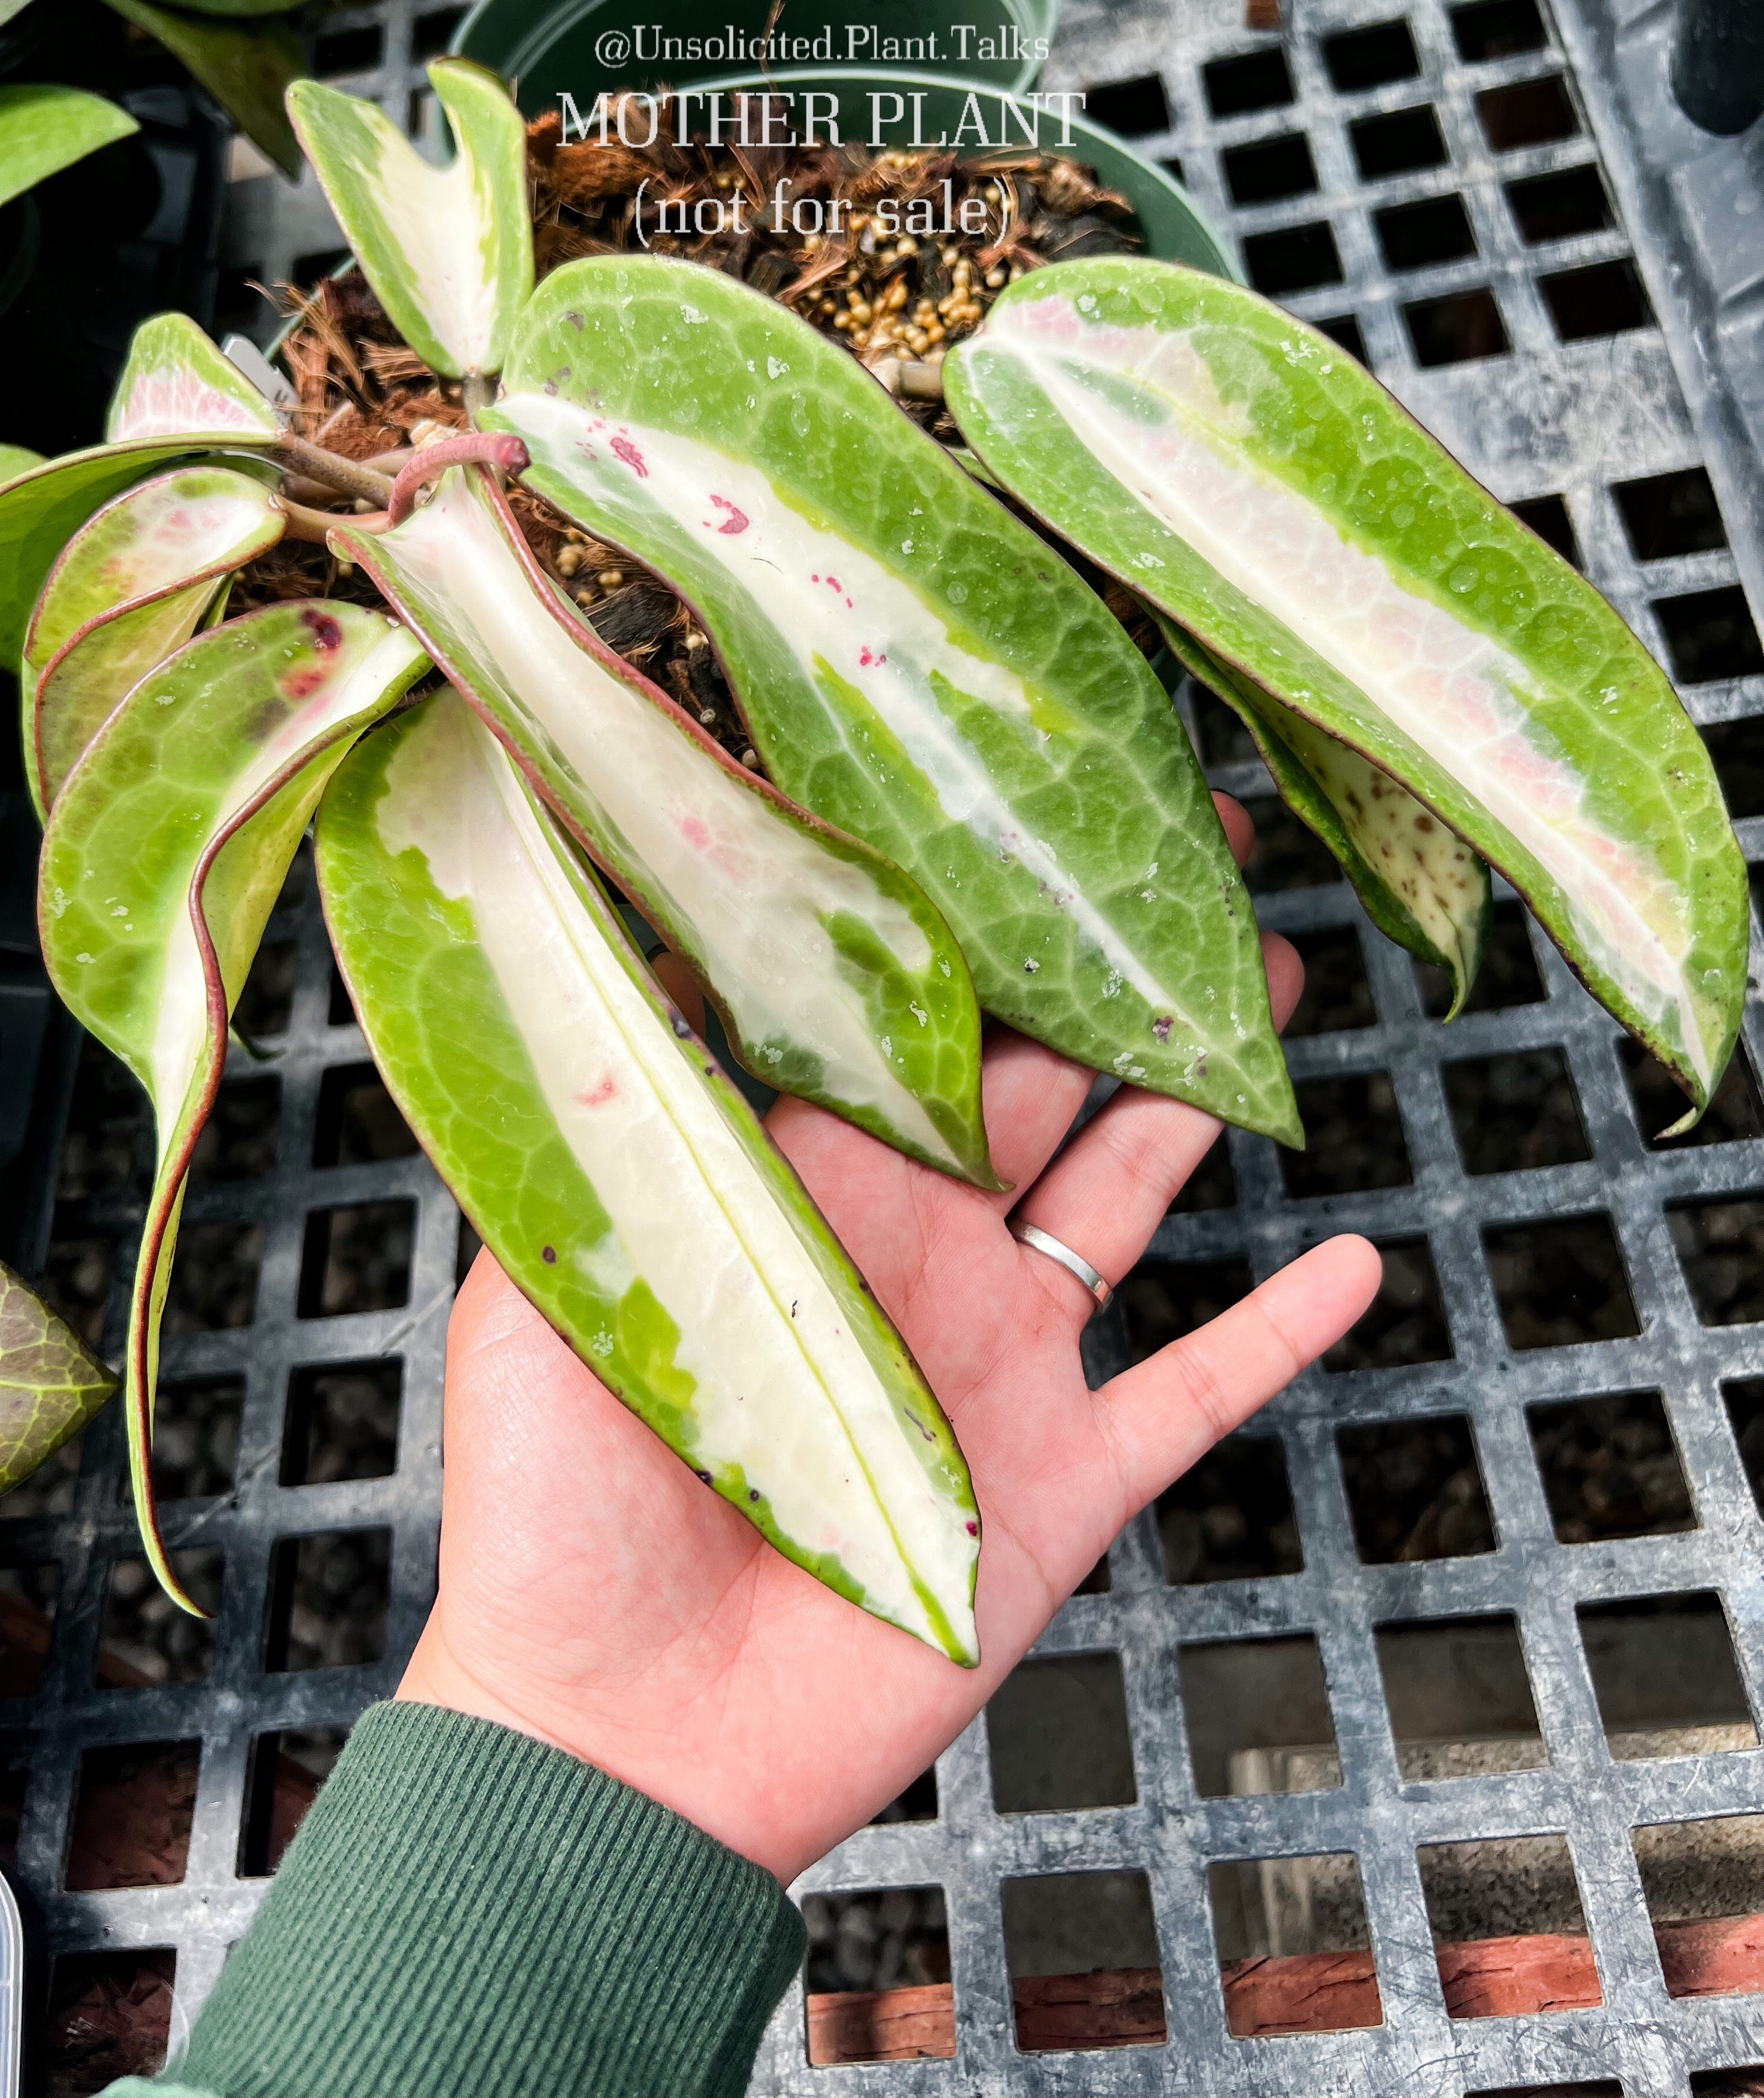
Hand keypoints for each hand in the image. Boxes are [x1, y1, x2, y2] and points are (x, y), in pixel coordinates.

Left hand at [397, 797, 1380, 1882]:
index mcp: (804, 1197)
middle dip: (1112, 975)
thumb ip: (614, 1136)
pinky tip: (1354, 1261)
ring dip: (1205, 1099)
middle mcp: (917, 1256)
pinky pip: (1195, 1391)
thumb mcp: (550, 1290)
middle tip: (1195, 864)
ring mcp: (1000, 1366)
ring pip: (1131, 1194)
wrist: (616, 1747)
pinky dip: (1278, 1333)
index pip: (909, 1028)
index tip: (1027, 828)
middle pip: (1043, 1079)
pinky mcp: (1063, 1486)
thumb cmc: (551, 1520)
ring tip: (1281, 987)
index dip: (974, 930)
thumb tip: (635, 950)